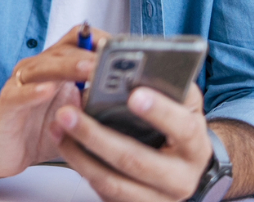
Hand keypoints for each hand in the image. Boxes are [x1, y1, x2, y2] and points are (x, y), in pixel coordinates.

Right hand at [0, 26, 109, 179]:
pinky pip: (20, 94)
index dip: (101, 40)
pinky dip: (33, 91)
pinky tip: (47, 90)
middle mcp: (39, 70)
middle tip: (111, 61)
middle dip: (90, 54)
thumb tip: (132, 96)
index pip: (79, 40)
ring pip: (44, 67)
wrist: (3, 151)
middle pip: (64, 51)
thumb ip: (96, 101)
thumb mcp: (77, 115)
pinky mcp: (7, 105)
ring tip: (88, 69)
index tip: (124, 49)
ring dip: (68, 67)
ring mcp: (21, 85)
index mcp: (58, 67)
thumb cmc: (40, 130)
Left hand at [52, 86, 211, 201]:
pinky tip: (64, 143)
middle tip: (68, 111)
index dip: (160, 112)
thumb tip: (130, 66)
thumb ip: (166, 87)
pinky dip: (80, 165)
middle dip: (97, 136)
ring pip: (112, 182)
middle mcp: (180, 178)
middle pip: (136, 160)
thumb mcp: (181, 107)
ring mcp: (156, 199)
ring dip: (78, 153)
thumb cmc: (176, 129)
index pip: (183, 128)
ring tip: (58, 125)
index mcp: (195, 145)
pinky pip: (102, 191)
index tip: (134, 94)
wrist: (183, 170)